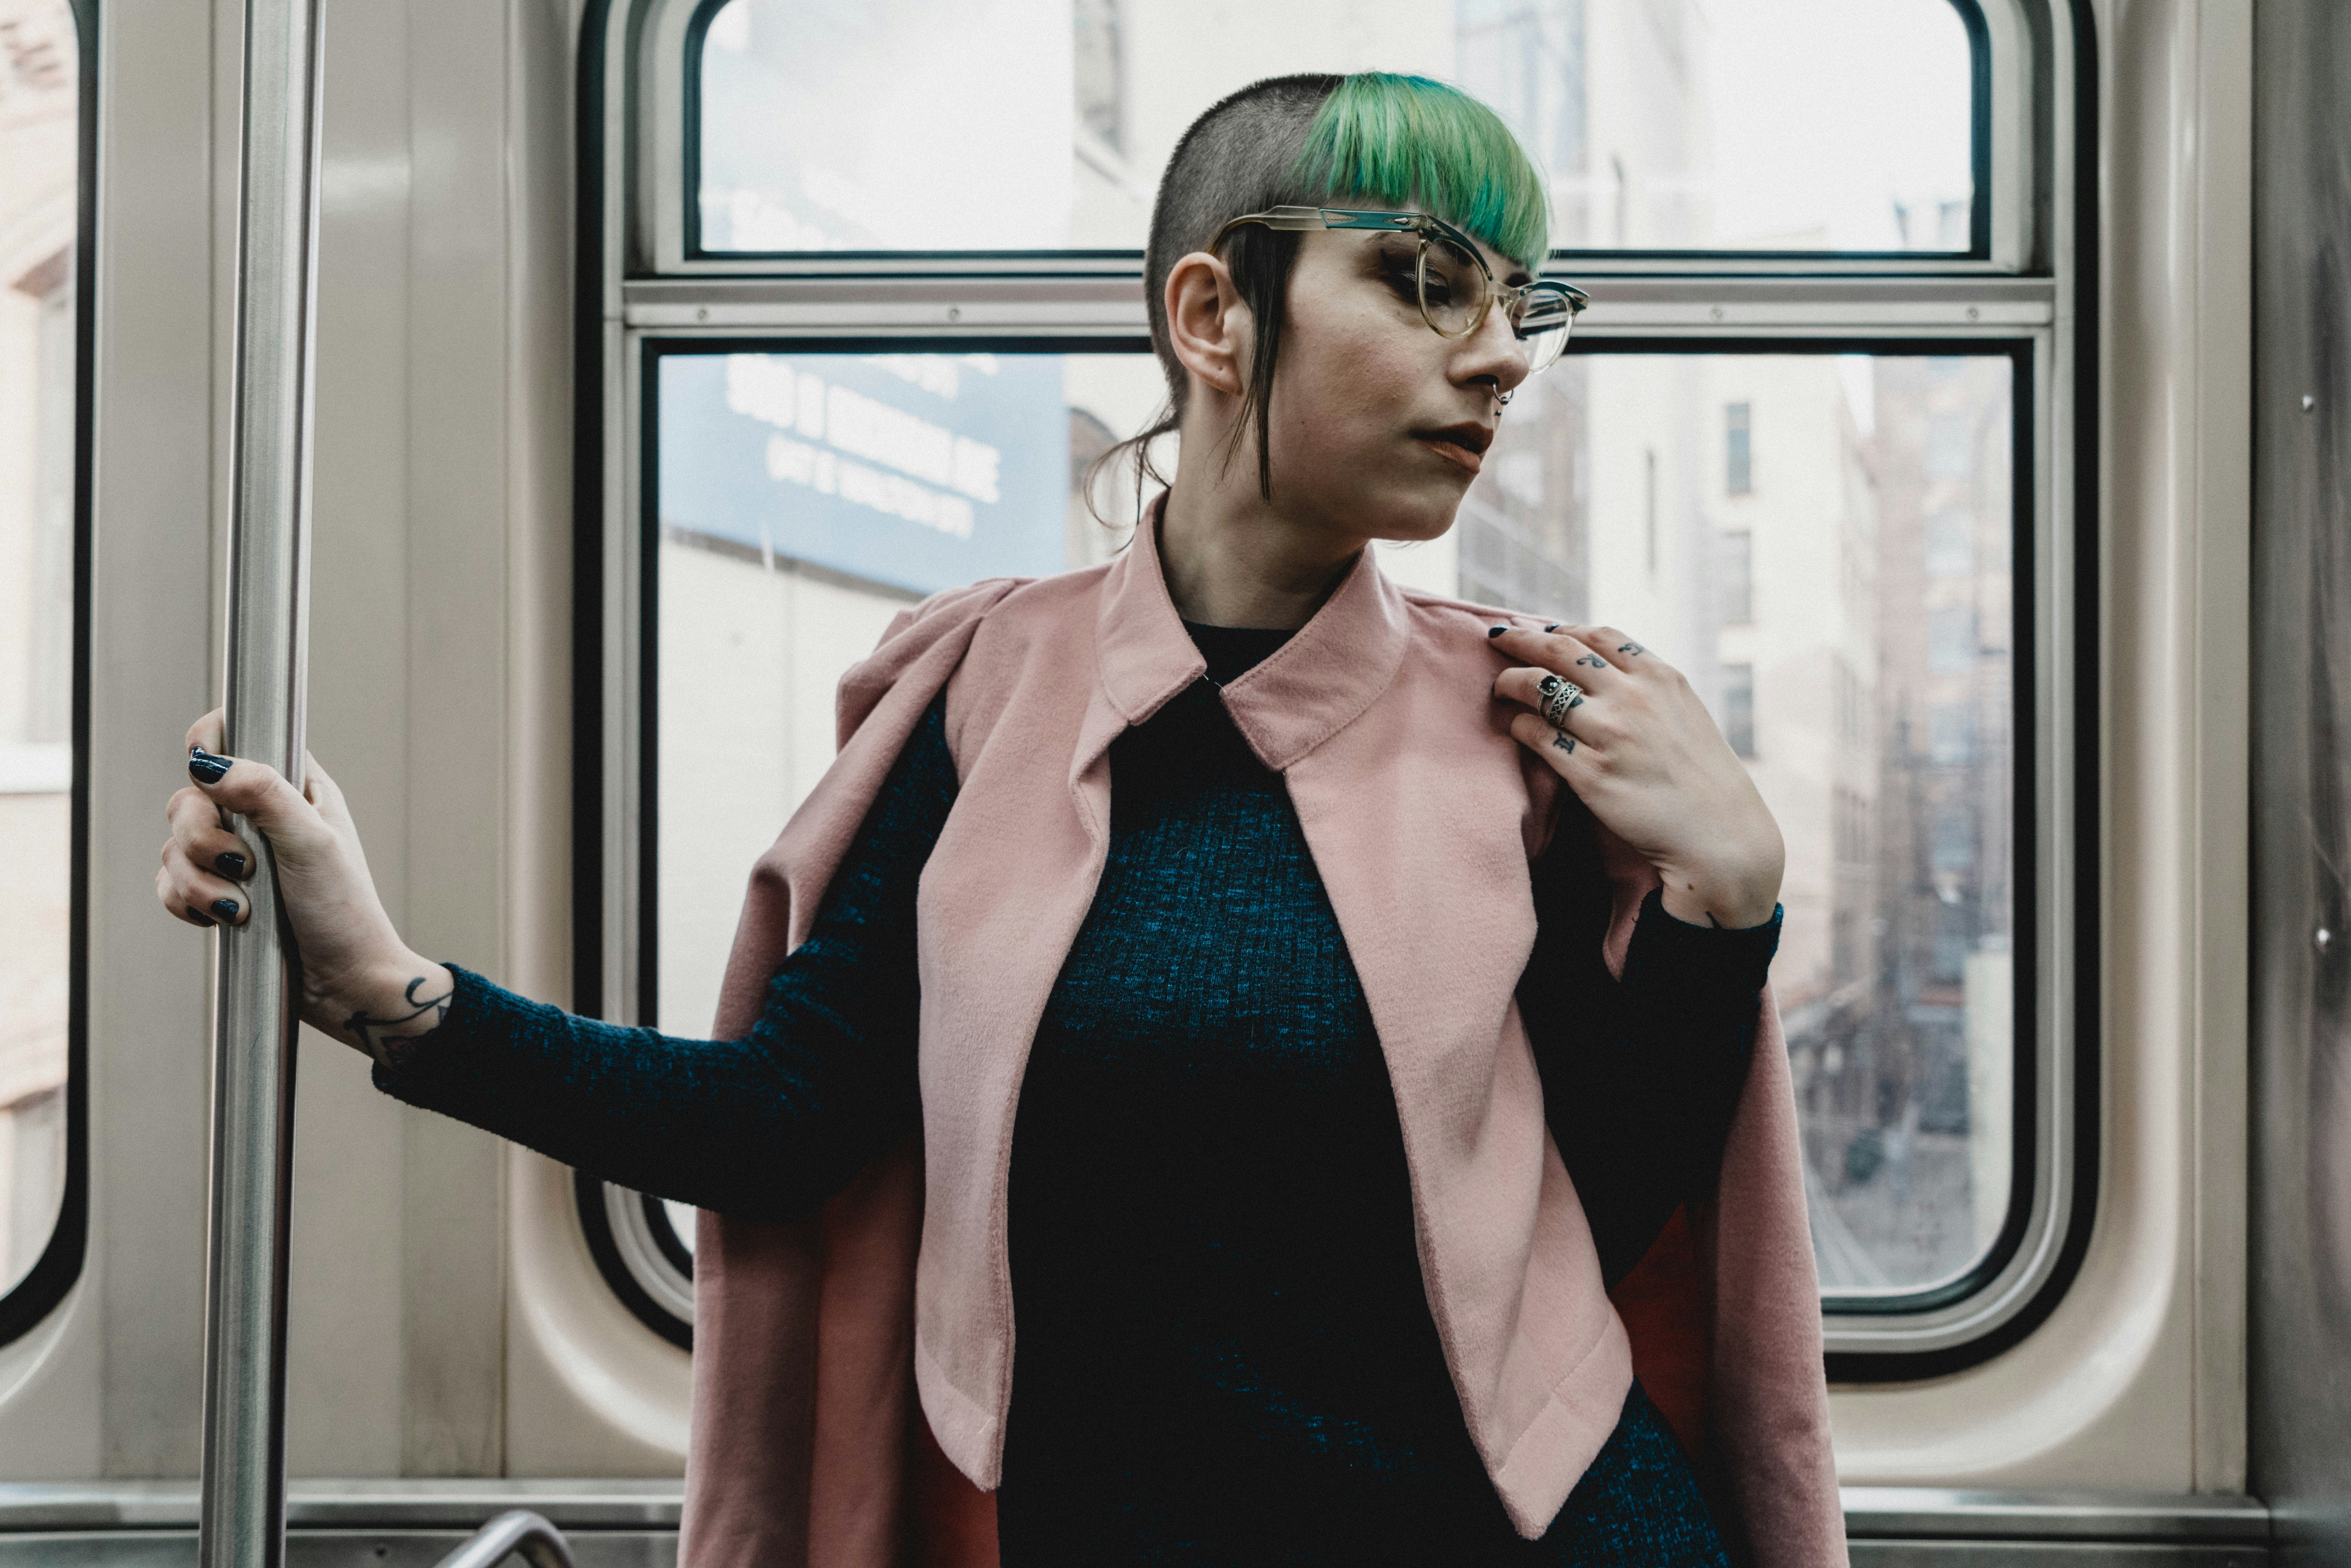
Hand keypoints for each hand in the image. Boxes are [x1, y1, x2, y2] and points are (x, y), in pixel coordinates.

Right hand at [157, 709, 451, 1063]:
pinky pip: (171, 886)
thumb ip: (266, 794)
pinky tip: (224, 920)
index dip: (210, 743)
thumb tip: (209, 763)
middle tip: (243, 866)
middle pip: (190, 798)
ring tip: (243, 907)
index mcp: (294, 788)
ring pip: (173, 846)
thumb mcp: (314, 843)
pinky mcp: (217, 895)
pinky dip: (188, 904)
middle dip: (202, 836)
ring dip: (199, 880)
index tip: (204, 767)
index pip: (237, 736)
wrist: (343, 984)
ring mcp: (235, 857)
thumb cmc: (343, 911)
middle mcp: (260, 817)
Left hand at [1489, 625, 1784, 928]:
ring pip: (1538, 688)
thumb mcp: (1684, 712)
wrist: (1719, 836)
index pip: (1597, 635)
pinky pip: (1535, 736)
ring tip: (1500, 686)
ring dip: (1510, 681)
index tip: (1541, 632)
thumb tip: (1597, 666)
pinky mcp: (1589, 774)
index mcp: (1659, 677)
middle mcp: (1633, 698)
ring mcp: (1610, 735)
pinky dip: (1519, 726)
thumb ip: (1646, 686)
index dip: (1562, 630)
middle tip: (1497, 638)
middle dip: (1521, 639)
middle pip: (1560, 651)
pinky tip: (1518, 728)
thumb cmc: (1701, 776)